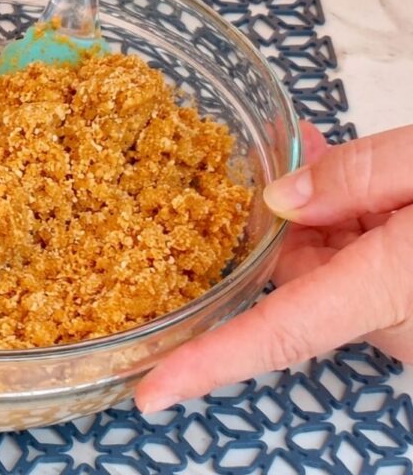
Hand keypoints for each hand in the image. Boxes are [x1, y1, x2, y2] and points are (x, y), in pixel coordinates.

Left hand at [136, 120, 412, 412]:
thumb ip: (358, 176)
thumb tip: (280, 197)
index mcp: (387, 289)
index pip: (274, 336)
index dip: (205, 364)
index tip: (149, 392)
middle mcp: (389, 315)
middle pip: (289, 279)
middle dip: (262, 222)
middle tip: (243, 155)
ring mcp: (400, 307)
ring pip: (322, 262)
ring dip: (308, 209)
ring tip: (301, 144)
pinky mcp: (409, 293)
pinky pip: (356, 256)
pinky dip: (340, 213)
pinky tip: (330, 161)